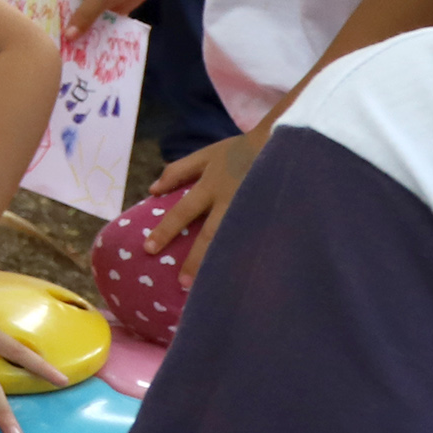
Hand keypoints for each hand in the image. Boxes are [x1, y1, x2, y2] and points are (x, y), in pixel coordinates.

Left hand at [143, 130, 261, 282]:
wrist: (284, 143)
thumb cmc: (241, 151)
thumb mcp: (206, 155)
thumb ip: (178, 171)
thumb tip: (153, 191)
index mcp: (211, 186)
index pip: (182, 212)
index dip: (165, 230)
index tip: (149, 249)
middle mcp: (230, 202)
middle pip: (210, 236)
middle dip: (196, 260)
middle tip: (182, 283)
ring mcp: (253, 211)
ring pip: (236, 243)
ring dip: (223, 265)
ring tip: (214, 288)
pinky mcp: (273, 218)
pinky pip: (261, 242)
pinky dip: (254, 260)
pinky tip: (250, 279)